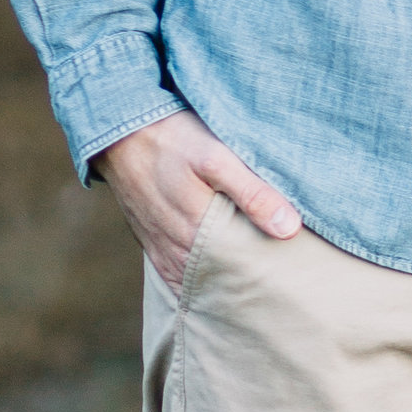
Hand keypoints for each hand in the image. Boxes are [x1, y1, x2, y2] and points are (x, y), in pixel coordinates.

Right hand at [96, 106, 302, 294]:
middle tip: (281, 279)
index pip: (242, 271)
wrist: (118, 131)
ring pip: (200, 279)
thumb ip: (252, 193)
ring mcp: (161, 249)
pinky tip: (219, 272)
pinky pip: (177, 273)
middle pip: (222, 279)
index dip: (268, 273)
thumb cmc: (171, 140)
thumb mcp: (216, 157)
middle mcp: (175, 251)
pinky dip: (200, 276)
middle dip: (249, 280)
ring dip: (225, 279)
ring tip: (256, 277)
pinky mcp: (151, 242)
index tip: (293, 272)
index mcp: (196, 234)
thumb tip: (289, 229)